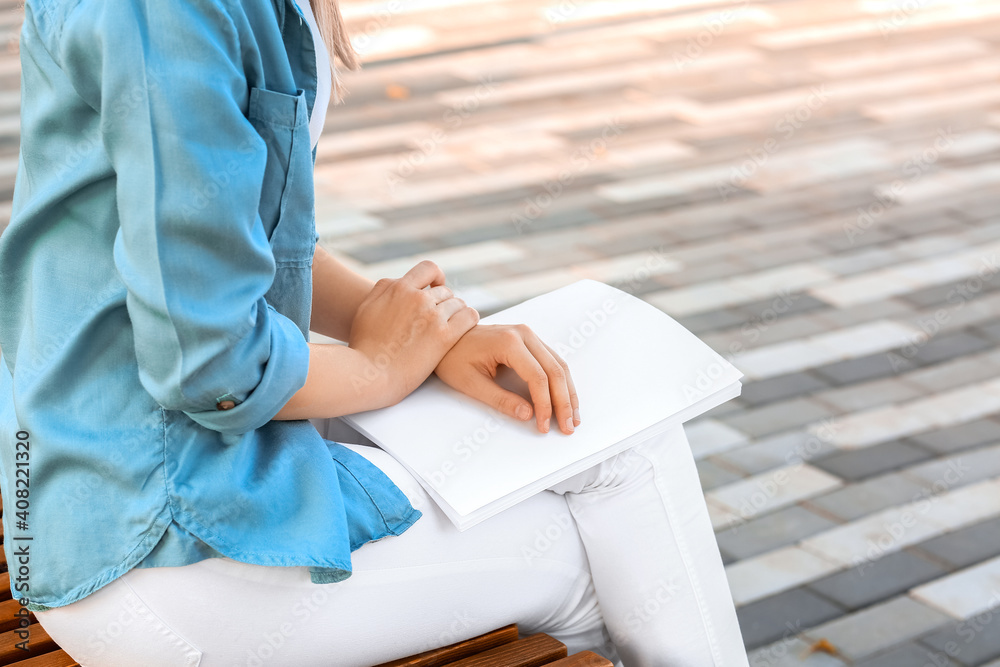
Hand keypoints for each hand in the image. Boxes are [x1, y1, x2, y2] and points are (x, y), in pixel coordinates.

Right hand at [348, 261, 478, 405]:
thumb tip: (399, 282)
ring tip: (450, 327)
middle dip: (443, 303)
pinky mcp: (445, 336)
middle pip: (445, 291)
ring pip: (458, 303)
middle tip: (439, 319)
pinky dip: (468, 319)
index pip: (428, 269)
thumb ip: (383, 290)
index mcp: (399, 289)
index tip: (436, 288)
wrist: (369, 374)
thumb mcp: (366, 308)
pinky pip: (469, 317)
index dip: (436, 277)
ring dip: (455, 313)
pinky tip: (463, 328)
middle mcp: (418, 298)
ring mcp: (432, 317)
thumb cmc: (364, 346)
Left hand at [433, 323, 580, 434]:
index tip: (544, 426)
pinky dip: (561, 383)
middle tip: (568, 427)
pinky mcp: (529, 341)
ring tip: (573, 418)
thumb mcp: (471, 384)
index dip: (545, 405)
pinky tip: (565, 400)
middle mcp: (524, 334)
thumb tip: (528, 415)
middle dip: (564, 402)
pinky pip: (552, 362)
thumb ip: (500, 400)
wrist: (446, 337)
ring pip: (559, 365)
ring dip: (568, 393)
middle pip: (555, 370)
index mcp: (509, 342)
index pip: (538, 377)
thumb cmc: (453, 359)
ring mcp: (529, 335)